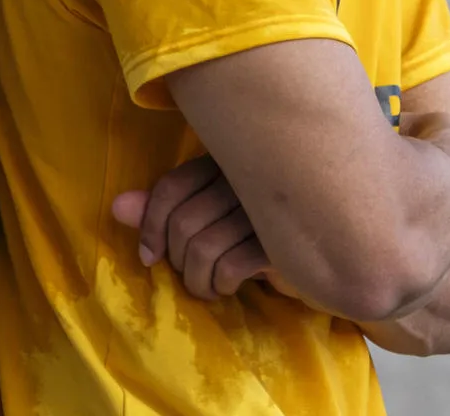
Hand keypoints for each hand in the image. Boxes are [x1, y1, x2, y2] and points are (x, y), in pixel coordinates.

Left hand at [112, 156, 296, 300]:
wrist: (331, 256)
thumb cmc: (262, 236)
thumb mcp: (210, 222)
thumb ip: (165, 212)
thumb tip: (117, 208)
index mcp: (228, 162)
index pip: (172, 187)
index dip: (150, 225)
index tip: (149, 257)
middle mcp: (247, 177)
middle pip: (183, 221)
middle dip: (176, 259)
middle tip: (191, 273)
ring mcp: (267, 207)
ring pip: (201, 248)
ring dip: (196, 280)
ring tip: (209, 286)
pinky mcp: (283, 240)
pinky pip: (229, 267)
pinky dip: (219, 286)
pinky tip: (230, 287)